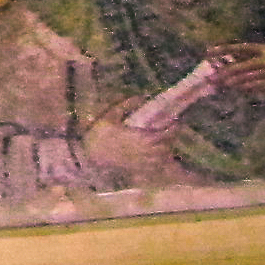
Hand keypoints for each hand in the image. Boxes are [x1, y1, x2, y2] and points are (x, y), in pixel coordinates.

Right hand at [74, 113, 189, 188]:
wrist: (88, 157)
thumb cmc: (97, 136)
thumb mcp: (109, 116)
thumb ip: (126, 105)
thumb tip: (141, 96)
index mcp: (142, 138)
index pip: (166, 134)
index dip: (174, 128)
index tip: (177, 121)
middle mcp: (146, 151)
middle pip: (167, 146)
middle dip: (172, 137)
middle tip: (172, 129)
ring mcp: (142, 162)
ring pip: (163, 157)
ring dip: (167, 149)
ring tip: (165, 141)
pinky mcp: (137, 169)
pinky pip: (154, 166)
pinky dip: (159, 161)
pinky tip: (157, 155)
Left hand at [205, 43, 264, 110]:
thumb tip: (246, 61)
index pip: (243, 47)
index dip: (225, 49)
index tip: (209, 52)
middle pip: (241, 64)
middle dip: (224, 70)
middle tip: (209, 76)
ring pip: (247, 76)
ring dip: (232, 82)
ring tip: (220, 85)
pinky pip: (257, 86)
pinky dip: (246, 88)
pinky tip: (237, 90)